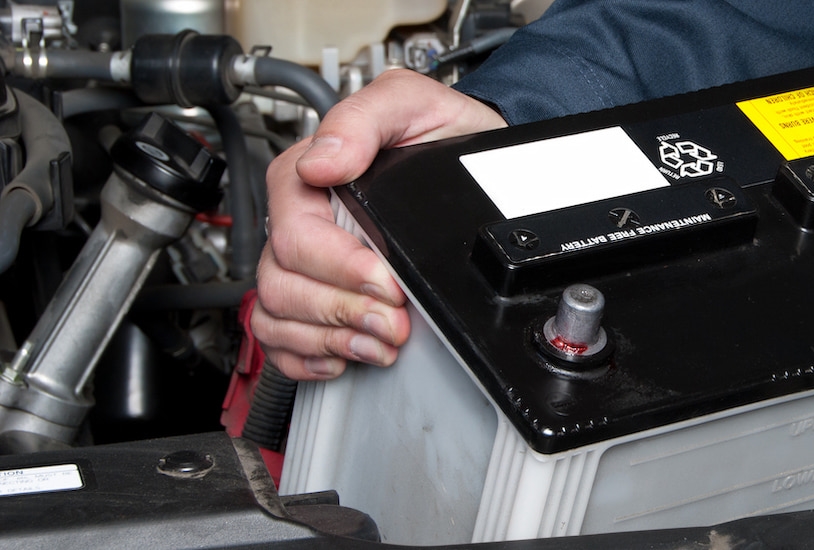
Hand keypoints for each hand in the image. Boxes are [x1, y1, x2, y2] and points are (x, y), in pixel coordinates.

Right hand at [252, 69, 506, 379]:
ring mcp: (305, 262)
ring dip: (331, 339)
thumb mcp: (411, 103)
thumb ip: (364, 119)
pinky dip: (308, 356)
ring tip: (381, 342)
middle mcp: (301, 221)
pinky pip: (281, 338)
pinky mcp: (319, 293)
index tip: (387, 282)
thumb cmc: (440, 132)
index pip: (295, 235)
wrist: (473, 158)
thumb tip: (325, 161)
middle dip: (342, 311)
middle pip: (284, 284)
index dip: (340, 267)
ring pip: (278, 315)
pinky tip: (345, 353)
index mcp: (307, 176)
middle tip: (394, 322)